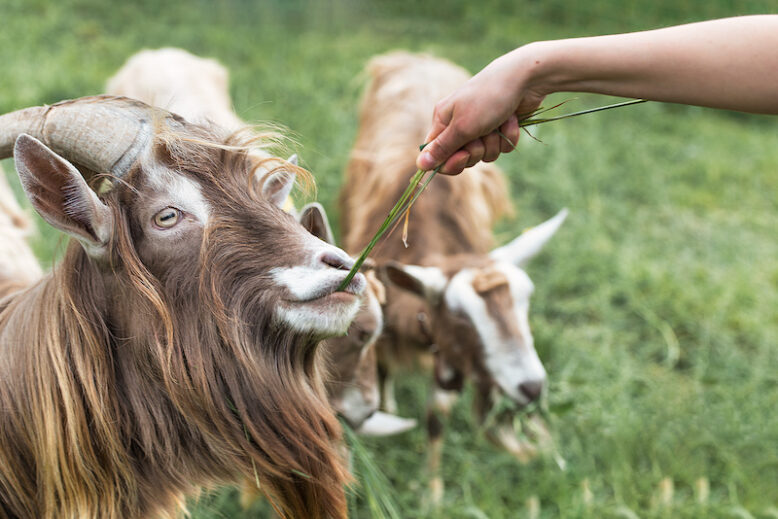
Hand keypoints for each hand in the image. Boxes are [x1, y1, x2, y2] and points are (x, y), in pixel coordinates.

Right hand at [416, 49, 544, 174]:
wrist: (524, 79)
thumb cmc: (488, 98)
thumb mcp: (462, 127)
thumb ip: (442, 148)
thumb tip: (419, 164)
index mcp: (443, 121)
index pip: (437, 155)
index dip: (450, 162)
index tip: (463, 157)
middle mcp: (460, 124)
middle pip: (463, 158)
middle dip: (476, 151)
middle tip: (482, 135)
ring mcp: (481, 126)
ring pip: (485, 155)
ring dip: (494, 143)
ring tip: (498, 124)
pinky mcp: (500, 128)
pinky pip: (502, 147)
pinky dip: (508, 137)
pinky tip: (511, 120)